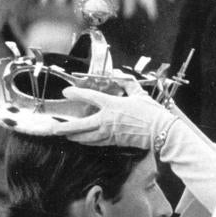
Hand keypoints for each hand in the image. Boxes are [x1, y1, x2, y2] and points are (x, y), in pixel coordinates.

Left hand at [56, 87, 176, 148]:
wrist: (161, 132)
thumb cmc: (152, 112)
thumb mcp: (139, 94)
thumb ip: (127, 83)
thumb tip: (118, 74)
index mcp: (112, 105)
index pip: (89, 97)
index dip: (76, 93)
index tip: (66, 92)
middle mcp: (107, 120)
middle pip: (80, 125)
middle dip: (65, 127)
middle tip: (54, 128)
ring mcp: (110, 133)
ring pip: (86, 137)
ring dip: (74, 136)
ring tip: (65, 135)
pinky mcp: (115, 142)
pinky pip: (97, 143)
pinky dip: (87, 142)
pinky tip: (82, 141)